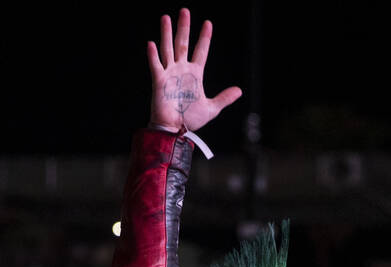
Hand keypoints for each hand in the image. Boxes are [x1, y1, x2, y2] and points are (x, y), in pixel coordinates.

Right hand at [147, 8, 241, 132]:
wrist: (176, 130)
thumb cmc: (191, 120)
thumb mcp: (212, 108)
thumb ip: (224, 97)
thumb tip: (239, 91)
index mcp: (195, 74)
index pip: (201, 51)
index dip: (204, 38)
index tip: (208, 24)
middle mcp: (181, 70)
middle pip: (182, 43)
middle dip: (184, 27)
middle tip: (185, 11)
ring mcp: (169, 74)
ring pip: (168, 49)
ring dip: (167, 33)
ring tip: (166, 17)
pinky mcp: (159, 81)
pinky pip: (156, 66)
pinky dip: (153, 55)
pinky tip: (151, 43)